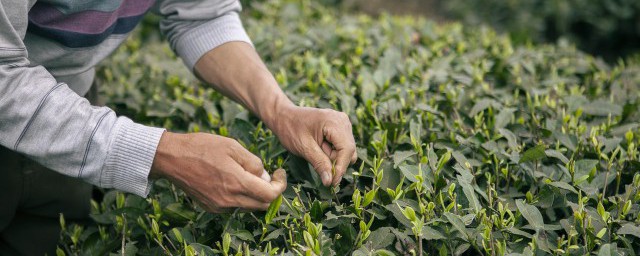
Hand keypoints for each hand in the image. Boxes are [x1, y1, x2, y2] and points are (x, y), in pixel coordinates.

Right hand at [150, 132, 285, 212]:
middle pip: (261, 204)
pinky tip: (232, 180)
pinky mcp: (210, 207)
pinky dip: (240, 196)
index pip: (270, 195)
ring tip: (247, 174)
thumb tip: (264, 176)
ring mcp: (219, 206)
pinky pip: (234, 205)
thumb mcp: (233, 146)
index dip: (280, 185)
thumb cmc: (202, 148)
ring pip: (248, 206)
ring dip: (255, 193)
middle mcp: (229, 200)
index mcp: (236, 183)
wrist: (171, 158)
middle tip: (269, 175)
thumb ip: (253, 163)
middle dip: (270, 191)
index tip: (279, 173)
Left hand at [268, 105, 356, 185]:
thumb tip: (330, 181)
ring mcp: (342, 124)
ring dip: (333, 157)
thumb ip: (319, 163)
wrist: (284, 117)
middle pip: (349, 151)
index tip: (332, 183)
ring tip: (316, 150)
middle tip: (316, 160)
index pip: (347, 149)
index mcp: (335, 122)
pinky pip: (342, 147)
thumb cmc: (290, 129)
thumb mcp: (304, 148)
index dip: (341, 168)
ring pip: (346, 151)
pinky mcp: (339, 129)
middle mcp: (342, 121)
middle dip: (335, 162)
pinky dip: (332, 152)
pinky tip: (319, 148)